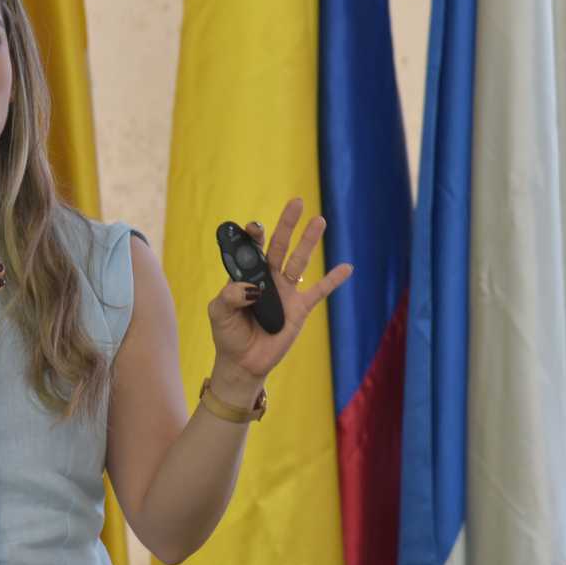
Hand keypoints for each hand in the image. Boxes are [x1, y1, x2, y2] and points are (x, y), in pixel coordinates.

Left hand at [206, 198, 352, 388]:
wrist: (242, 362)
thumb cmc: (228, 333)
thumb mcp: (218, 312)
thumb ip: (229, 296)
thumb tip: (251, 288)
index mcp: (246, 274)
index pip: (252, 248)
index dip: (253, 235)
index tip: (254, 226)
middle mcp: (268, 278)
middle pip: (279, 245)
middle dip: (287, 224)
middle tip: (296, 202)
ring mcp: (286, 291)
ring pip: (299, 261)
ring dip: (309, 241)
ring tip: (319, 220)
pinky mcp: (299, 309)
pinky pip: (319, 291)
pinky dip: (333, 280)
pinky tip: (346, 267)